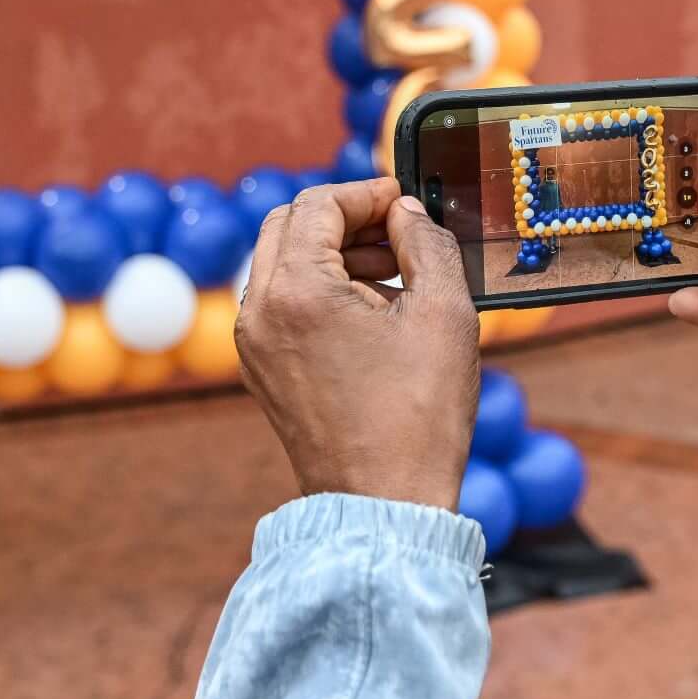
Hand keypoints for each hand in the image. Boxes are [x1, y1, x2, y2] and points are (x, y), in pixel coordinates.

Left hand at [236, 177, 480, 506]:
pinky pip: (281, 305)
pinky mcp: (261, 371)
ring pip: (282, 265)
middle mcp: (258, 313)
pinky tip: (372, 315)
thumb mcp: (444, 314)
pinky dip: (319, 291)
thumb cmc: (417, 417)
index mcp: (296, 292)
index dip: (366, 193)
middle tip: (398, 233)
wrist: (383, 504)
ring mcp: (253, 346)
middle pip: (288, 226)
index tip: (405, 202)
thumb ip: (427, 244)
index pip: (318, 205)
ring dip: (332, 255)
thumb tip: (407, 214)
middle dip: (344, 219)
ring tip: (394, 276)